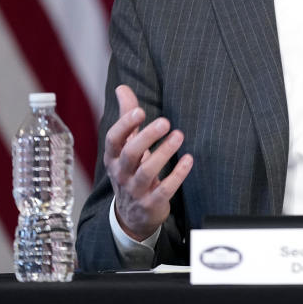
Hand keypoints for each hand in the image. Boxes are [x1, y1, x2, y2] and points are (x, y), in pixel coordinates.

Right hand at [104, 84, 192, 240]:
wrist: (132, 216)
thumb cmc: (130, 171)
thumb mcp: (125, 146)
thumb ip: (126, 117)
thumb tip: (121, 87)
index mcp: (113, 157)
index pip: (113, 139)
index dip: (124, 125)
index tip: (139, 111)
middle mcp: (121, 174)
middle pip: (130, 154)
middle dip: (147, 137)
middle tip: (165, 121)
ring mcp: (135, 191)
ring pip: (147, 171)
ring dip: (164, 153)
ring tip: (179, 135)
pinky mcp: (151, 204)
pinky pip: (164, 190)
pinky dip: (177, 175)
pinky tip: (189, 160)